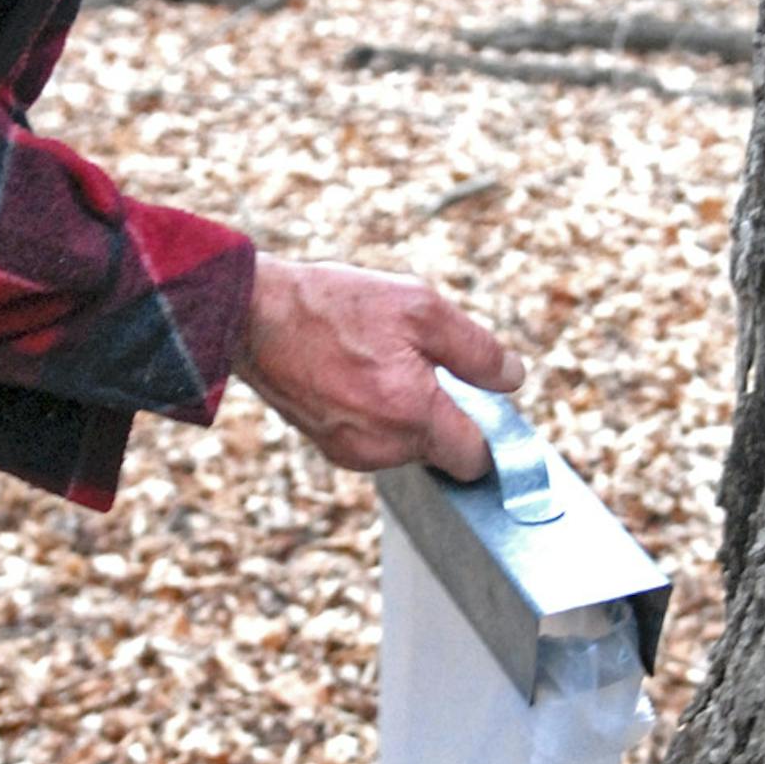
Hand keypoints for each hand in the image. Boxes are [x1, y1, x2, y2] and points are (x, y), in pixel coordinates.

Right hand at [234, 254, 525, 482]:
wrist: (252, 316)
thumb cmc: (335, 305)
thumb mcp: (419, 307)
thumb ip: (476, 350)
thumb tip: (512, 378)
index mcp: (411, 414)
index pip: (475, 459)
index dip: (487, 432)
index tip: (481, 401)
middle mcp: (381, 447)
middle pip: (442, 451)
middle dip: (443, 413)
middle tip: (422, 364)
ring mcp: (351, 452)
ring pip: (408, 446)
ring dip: (409, 413)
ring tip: (381, 363)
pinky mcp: (328, 447)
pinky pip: (376, 441)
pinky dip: (378, 415)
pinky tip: (359, 375)